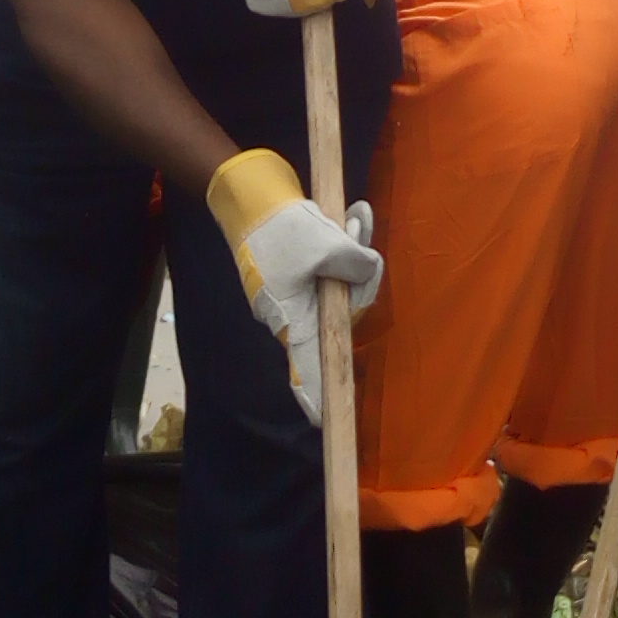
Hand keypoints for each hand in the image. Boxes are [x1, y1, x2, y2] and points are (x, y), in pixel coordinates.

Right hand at [206, 146, 382, 425]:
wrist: (250, 198)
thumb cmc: (283, 228)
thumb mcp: (328, 244)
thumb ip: (357, 266)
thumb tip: (368, 271)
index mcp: (293, 317)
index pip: (307, 363)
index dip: (315, 392)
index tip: (320, 420)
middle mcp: (293, 311)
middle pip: (339, 314)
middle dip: (358, 279)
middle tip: (358, 231)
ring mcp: (295, 292)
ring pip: (338, 286)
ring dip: (353, 252)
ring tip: (355, 216)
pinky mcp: (298, 272)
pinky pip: (331, 268)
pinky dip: (344, 245)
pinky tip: (354, 215)